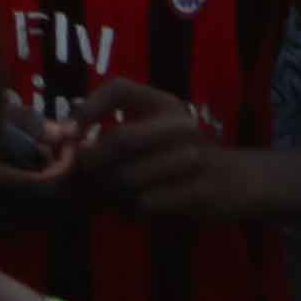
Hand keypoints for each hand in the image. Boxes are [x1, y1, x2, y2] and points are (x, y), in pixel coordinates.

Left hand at [64, 74, 257, 217]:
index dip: (88, 107)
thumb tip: (61, 139)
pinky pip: (144, 205)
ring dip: (109, 193)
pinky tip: (135, 209)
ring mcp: (192, 157)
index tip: (70, 132)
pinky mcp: (199, 191)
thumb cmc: (183, 154)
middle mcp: (179, 124)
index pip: (119, 89)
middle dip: (91, 162)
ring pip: (126, 178)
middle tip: (82, 177)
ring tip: (112, 196)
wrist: (240, 180)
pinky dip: (130, 211)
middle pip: (119, 139)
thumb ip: (114, 133)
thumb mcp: (155, 132)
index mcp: (164, 103)